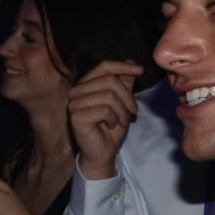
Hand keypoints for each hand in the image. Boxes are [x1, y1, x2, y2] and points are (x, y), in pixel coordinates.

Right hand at [67, 60, 142, 179]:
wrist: (103, 153)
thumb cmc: (111, 128)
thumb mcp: (122, 102)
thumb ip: (124, 83)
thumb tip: (131, 62)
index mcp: (85, 85)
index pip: (104, 66)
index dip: (123, 66)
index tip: (140, 70)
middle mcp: (76, 92)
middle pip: (109, 80)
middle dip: (127, 96)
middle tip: (133, 111)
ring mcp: (74, 104)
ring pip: (108, 95)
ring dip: (122, 110)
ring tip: (122, 121)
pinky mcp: (76, 116)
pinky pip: (104, 109)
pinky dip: (114, 118)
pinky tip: (111, 125)